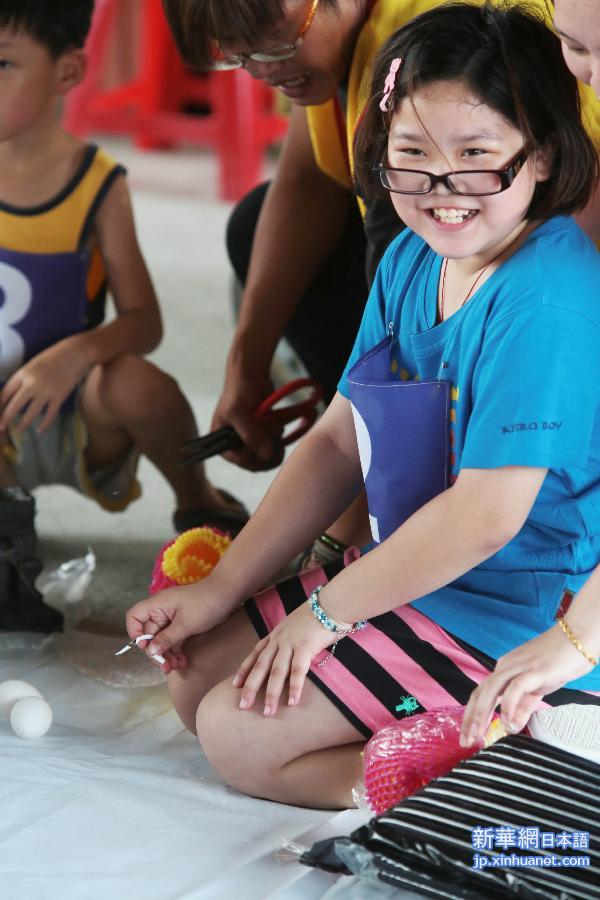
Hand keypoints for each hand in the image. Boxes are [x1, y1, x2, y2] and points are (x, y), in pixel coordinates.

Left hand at [0, 340, 87, 432]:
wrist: (75, 353)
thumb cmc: (54, 357)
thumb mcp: (33, 364)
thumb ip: (24, 378)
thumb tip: (16, 394)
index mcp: (23, 373)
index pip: (6, 392)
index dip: (0, 403)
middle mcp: (32, 383)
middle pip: (14, 405)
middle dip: (6, 418)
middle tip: (2, 426)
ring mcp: (46, 391)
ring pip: (31, 413)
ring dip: (23, 424)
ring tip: (19, 430)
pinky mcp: (59, 397)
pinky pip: (49, 415)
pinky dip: (44, 424)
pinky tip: (40, 430)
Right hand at [125, 581, 228, 674]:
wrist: (229, 593)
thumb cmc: (206, 604)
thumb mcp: (186, 624)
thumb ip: (166, 639)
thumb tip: (150, 651)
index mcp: (158, 605)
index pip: (134, 617)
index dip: (135, 633)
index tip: (146, 647)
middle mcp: (162, 610)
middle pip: (150, 634)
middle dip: (156, 652)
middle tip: (165, 667)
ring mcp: (173, 617)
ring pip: (162, 639)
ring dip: (167, 654)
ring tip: (176, 667)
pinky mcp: (183, 623)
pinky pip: (174, 639)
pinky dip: (177, 651)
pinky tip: (183, 662)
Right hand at [211, 358, 283, 470]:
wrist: (252, 376)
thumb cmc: (239, 391)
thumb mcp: (239, 412)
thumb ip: (250, 435)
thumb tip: (267, 455)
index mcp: (224, 444)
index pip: (242, 462)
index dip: (255, 453)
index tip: (261, 434)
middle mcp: (237, 447)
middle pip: (258, 464)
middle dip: (267, 447)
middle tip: (271, 429)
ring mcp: (253, 443)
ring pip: (270, 456)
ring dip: (275, 440)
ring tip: (271, 422)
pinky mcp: (265, 437)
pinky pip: (277, 447)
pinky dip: (279, 436)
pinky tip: (275, 422)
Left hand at [233, 602, 333, 714]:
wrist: (331, 604)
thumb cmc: (318, 614)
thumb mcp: (296, 624)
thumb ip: (290, 637)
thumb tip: (289, 651)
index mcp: (277, 634)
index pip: (255, 653)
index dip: (244, 669)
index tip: (235, 684)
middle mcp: (280, 639)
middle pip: (260, 666)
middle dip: (250, 687)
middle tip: (242, 706)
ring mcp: (291, 642)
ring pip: (277, 671)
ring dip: (272, 693)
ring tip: (268, 712)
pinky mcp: (305, 646)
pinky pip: (298, 670)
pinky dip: (295, 687)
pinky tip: (293, 702)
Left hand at [460, 623, 594, 746]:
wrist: (577, 638)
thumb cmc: (557, 662)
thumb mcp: (537, 689)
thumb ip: (523, 707)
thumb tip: (510, 726)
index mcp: (504, 670)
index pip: (480, 694)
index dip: (471, 716)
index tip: (467, 736)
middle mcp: (506, 667)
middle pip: (480, 693)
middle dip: (470, 719)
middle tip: (466, 741)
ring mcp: (519, 667)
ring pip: (491, 689)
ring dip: (482, 713)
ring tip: (478, 734)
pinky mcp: (535, 670)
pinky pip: (515, 687)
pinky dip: (508, 704)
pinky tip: (506, 720)